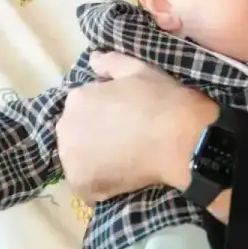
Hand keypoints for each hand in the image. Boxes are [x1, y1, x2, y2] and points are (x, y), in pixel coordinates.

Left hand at [56, 52, 216, 202]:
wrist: (182, 140)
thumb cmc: (162, 101)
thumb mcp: (139, 69)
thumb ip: (110, 62)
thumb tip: (93, 60)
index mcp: (77, 98)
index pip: (81, 111)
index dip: (101, 117)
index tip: (121, 124)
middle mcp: (66, 126)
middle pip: (75, 137)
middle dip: (93, 141)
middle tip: (123, 145)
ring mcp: (71, 157)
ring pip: (78, 163)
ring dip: (95, 165)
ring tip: (123, 165)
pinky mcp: (82, 183)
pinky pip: (86, 189)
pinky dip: (100, 188)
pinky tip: (120, 182)